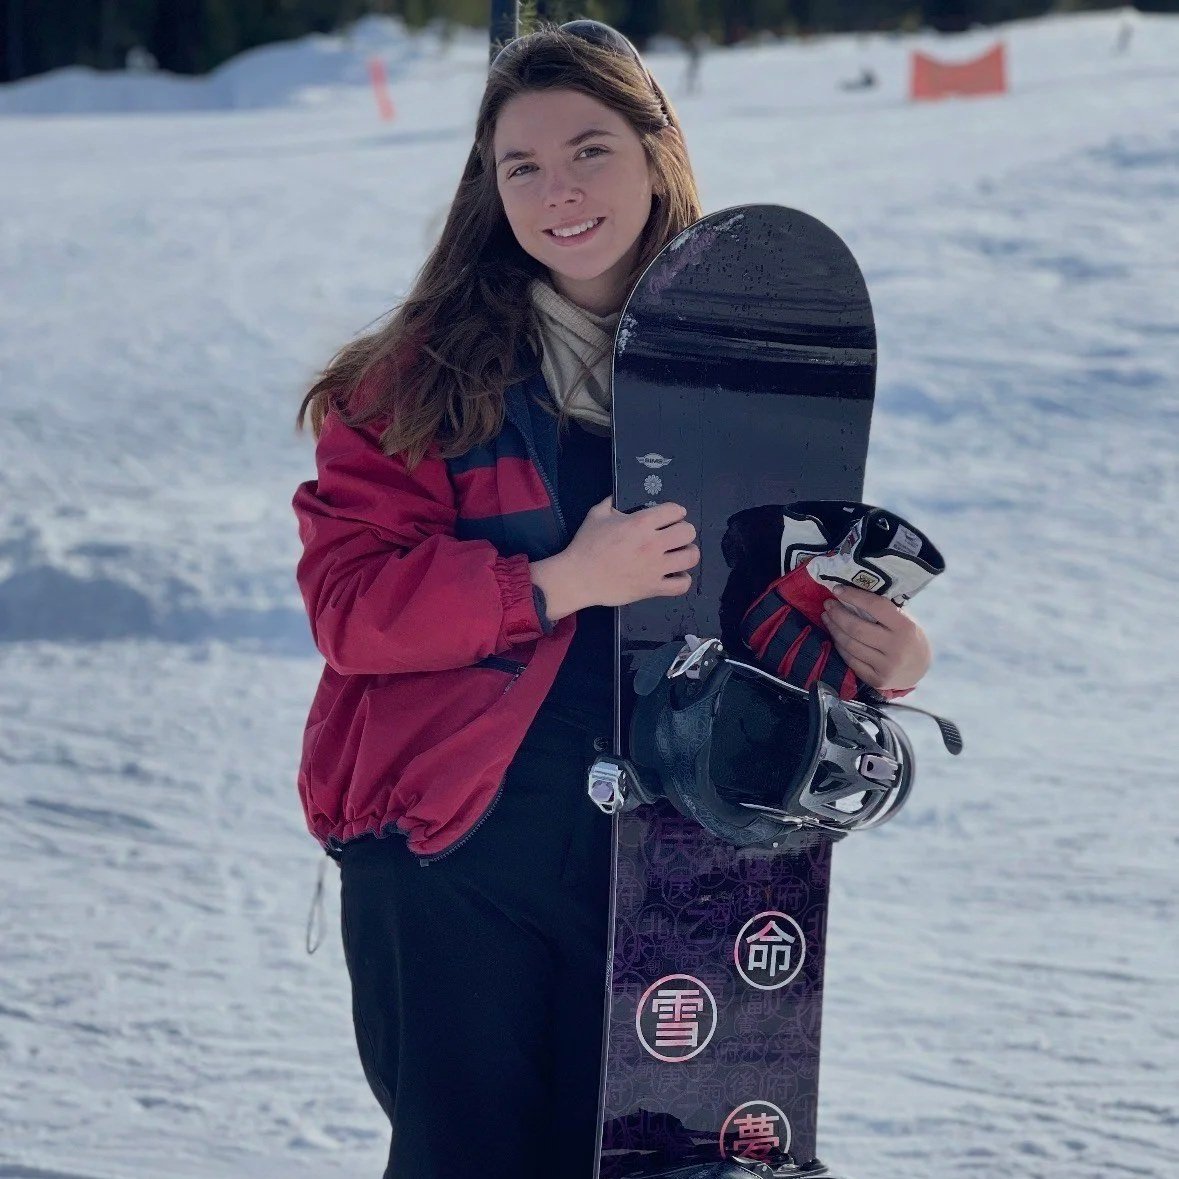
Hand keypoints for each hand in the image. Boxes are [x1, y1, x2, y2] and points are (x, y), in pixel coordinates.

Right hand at [531, 496, 699, 619]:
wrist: (578, 577)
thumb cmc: (585, 547)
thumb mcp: (596, 515)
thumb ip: (611, 502)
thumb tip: (619, 494)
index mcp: (640, 523)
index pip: (675, 510)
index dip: (676, 512)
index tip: (672, 516)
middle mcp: (652, 544)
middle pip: (688, 532)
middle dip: (684, 531)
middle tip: (676, 534)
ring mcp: (654, 567)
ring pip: (690, 557)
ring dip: (687, 553)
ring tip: (680, 553)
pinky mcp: (652, 588)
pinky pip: (681, 585)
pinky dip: (682, 579)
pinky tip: (675, 575)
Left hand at [821, 584, 931, 691]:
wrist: (920, 672)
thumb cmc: (909, 640)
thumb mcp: (906, 621)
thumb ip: (884, 612)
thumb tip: (852, 596)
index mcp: (906, 627)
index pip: (876, 607)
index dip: (854, 596)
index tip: (838, 590)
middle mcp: (896, 648)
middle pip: (857, 628)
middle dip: (837, 614)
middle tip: (828, 605)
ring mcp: (886, 667)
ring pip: (850, 645)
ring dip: (834, 629)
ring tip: (827, 618)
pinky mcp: (876, 680)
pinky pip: (850, 660)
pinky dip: (840, 646)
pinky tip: (835, 637)